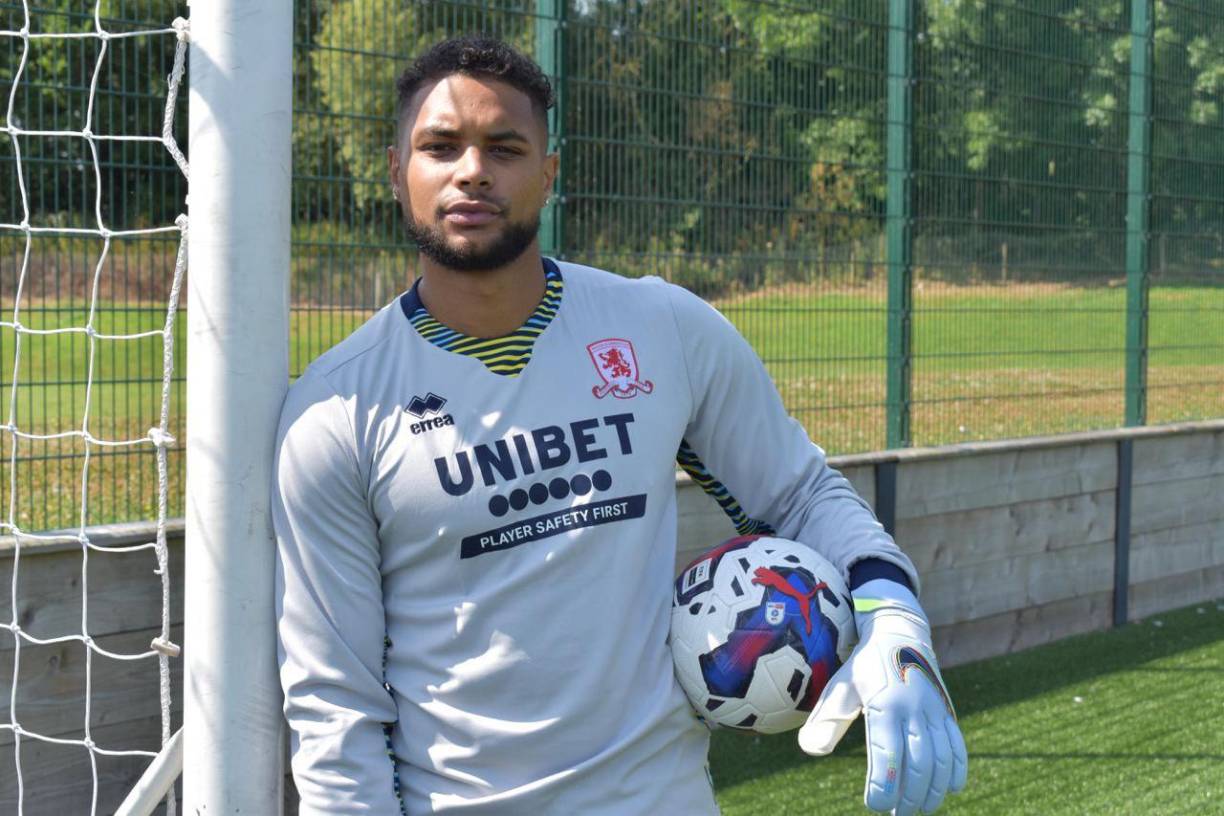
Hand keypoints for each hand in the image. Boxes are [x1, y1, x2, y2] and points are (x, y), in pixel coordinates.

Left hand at [798, 596, 966, 814]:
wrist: (899, 633)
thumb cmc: (863, 666)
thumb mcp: (840, 687)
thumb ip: (826, 719)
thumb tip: (810, 750)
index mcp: (885, 705)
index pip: (887, 755)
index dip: (884, 785)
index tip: (875, 805)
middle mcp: (914, 710)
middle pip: (918, 764)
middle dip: (909, 795)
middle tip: (897, 814)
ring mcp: (934, 711)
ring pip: (941, 759)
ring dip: (933, 789)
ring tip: (921, 808)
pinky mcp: (947, 711)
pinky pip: (957, 745)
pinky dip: (957, 770)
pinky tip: (950, 789)